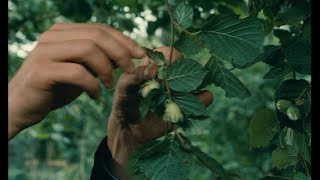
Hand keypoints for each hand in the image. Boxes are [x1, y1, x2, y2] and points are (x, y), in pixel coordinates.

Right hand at [8, 23, 145, 139]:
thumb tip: (127, 55)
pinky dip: (92, 85)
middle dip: (121, 53)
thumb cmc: (55, 87)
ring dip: (106, 69)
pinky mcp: (41, 71)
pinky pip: (77, 73)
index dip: (124, 40)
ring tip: (109, 85)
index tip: (140, 54)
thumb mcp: (81, 69)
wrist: (21, 105)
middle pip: (97, 36)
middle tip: (131, 70)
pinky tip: (95, 95)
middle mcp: (53, 36)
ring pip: (88, 49)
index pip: (101, 28)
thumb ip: (99, 59)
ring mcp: (45, 51)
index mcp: (64, 32)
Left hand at [107, 47, 213, 178]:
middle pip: (186, 63)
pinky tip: (188, 105)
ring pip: (199, 77)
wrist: (130, 130)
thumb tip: (153, 69)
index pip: (168, 53)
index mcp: (155, 67)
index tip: (158, 71)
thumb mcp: (123, 89)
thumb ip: (134, 77)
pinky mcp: (189, 106)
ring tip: (178, 94)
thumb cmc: (124, 105)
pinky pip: (205, 97)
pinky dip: (203, 98)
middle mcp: (171, 76)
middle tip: (169, 84)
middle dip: (181, 70)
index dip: (167, 58)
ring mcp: (182, 90)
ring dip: (194, 82)